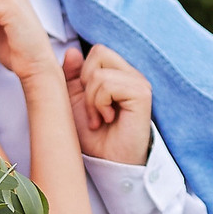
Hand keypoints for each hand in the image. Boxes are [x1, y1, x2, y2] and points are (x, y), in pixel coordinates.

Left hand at [61, 43, 151, 166]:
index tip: (88, 101)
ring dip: (92, 100)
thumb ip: (71, 75)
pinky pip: (108, 84)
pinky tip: (107, 119)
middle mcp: (132, 74)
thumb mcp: (74, 101)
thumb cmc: (93, 136)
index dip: (84, 74)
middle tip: (93, 109)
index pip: (97, 51)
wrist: (106, 162)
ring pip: (100, 73)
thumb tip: (71, 52)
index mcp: (119, 73)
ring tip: (99, 118)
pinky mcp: (141, 94)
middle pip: (99, 53)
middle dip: (86, 84)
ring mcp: (139, 82)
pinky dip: (100, 104)